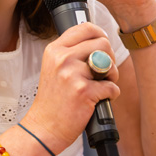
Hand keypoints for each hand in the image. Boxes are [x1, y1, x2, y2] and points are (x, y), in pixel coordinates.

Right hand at [22, 22, 119, 154]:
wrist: (44, 127)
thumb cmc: (53, 99)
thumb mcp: (54, 67)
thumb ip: (71, 52)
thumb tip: (98, 40)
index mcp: (55, 49)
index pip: (86, 27)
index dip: (101, 34)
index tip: (104, 44)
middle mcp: (63, 58)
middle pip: (103, 43)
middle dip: (110, 58)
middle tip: (104, 71)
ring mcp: (72, 74)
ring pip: (110, 64)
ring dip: (112, 76)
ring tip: (101, 85)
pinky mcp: (84, 92)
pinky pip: (112, 87)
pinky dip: (111, 94)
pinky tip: (99, 100)